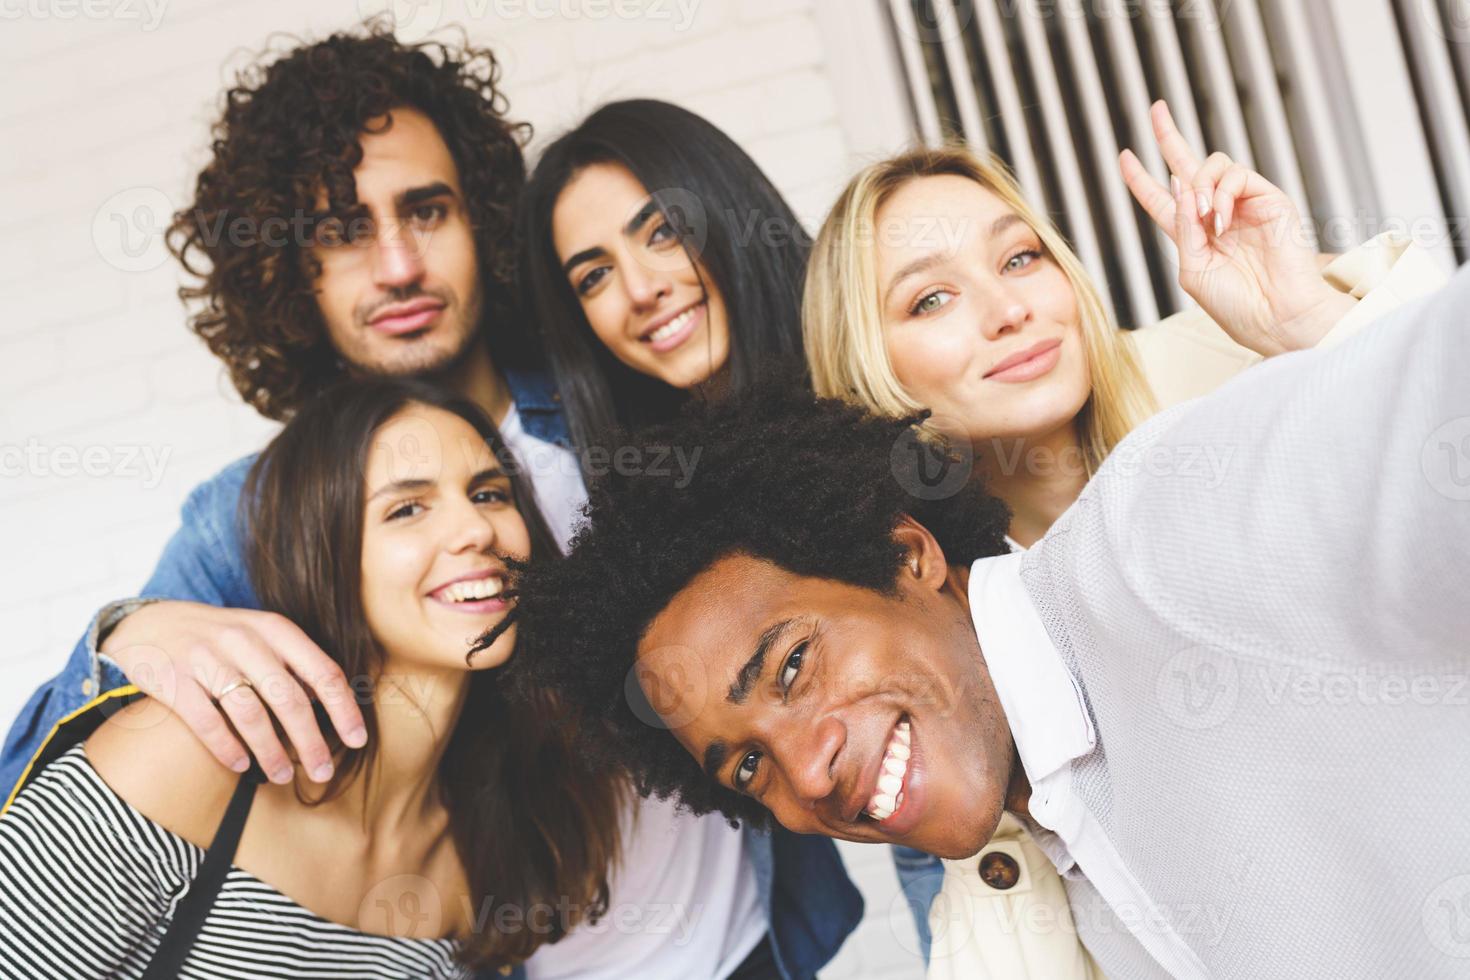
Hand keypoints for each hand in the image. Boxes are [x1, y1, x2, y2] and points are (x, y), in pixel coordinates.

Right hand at [102, 600, 366, 783]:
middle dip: (311, 742)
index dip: (343, 709)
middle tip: (322, 772)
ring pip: (250, 714)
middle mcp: (244, 640)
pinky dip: (227, 748)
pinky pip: (207, 722)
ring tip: (283, 776)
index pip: (322, 671)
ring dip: (272, 752)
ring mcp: (206, 658)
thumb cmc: (218, 637)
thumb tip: (330, 703)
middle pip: (290, 699)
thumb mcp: (260, 635)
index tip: (357, 740)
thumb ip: (293, 662)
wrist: (148, 623)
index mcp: (274, 629)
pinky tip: (241, 766)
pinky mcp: (173, 679)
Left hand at [1120, 101, 1355, 355]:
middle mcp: (1215, 215)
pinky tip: (1222, 221)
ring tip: (1205, 219)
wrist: (1276, 316)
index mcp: (1193, 236)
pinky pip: (1235, 176)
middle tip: (1155, 108)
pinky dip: (1221, 195)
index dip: (1141, 179)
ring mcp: (1242, 205)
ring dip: (1199, 187)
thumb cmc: (1236, 305)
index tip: (1124, 157)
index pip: (1162, 199)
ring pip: (1211, 166)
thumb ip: (1182, 229)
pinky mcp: (1268, 198)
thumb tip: (1181, 186)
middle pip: (1187, 166)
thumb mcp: (1193, 270)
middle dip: (1168, 136)